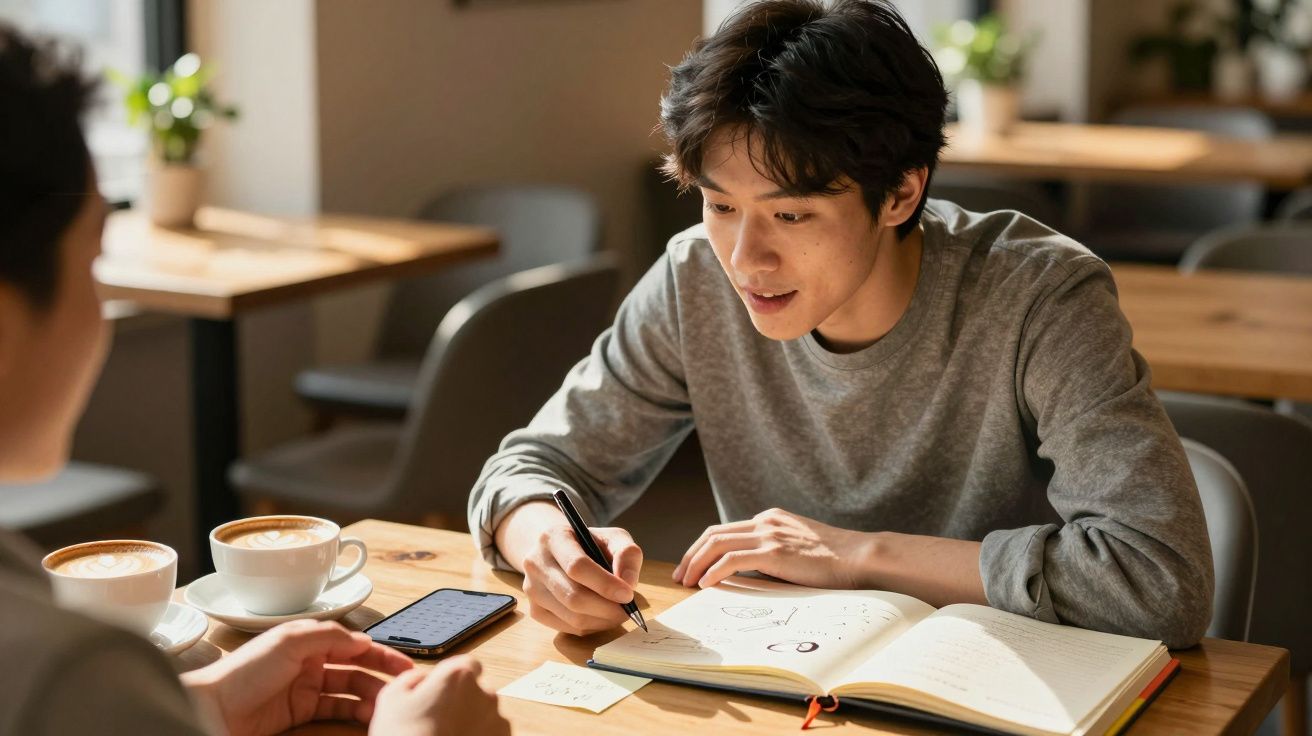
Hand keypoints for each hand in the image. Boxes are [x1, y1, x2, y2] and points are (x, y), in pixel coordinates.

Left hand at [180, 620, 413, 734]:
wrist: (211, 710)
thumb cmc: (243, 672)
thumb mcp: (289, 642)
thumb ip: (329, 636)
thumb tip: (363, 639)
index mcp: (308, 639)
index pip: (353, 643)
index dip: (379, 653)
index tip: (404, 664)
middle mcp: (310, 661)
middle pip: (356, 667)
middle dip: (382, 675)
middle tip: (406, 686)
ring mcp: (306, 688)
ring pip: (349, 691)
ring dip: (370, 697)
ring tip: (386, 707)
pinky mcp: (300, 713)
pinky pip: (336, 711)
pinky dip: (353, 713)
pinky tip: (367, 717)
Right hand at [369, 654, 508, 735]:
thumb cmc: (406, 735)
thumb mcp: (392, 698)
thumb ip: (412, 678)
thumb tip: (422, 678)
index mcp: (458, 676)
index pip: (467, 664)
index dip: (453, 678)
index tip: (442, 690)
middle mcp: (484, 692)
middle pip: (475, 689)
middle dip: (461, 700)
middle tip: (439, 719)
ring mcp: (496, 718)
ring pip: (484, 712)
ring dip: (471, 720)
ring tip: (448, 735)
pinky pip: (492, 732)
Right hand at [506, 504, 643, 635]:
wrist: (558, 552)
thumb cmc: (589, 545)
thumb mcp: (612, 537)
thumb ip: (627, 554)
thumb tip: (629, 583)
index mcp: (553, 537)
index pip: (577, 566)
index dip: (605, 584)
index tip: (628, 594)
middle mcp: (536, 563)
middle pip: (573, 596)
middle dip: (607, 608)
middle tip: (628, 610)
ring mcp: (531, 589)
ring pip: (571, 616)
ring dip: (602, 620)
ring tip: (618, 613)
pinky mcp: (535, 610)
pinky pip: (567, 628)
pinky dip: (590, 627)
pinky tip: (601, 616)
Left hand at [672, 508, 872, 589]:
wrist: (860, 557)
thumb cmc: (835, 562)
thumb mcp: (797, 551)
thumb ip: (772, 556)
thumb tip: (748, 576)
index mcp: (770, 519)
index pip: (725, 531)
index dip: (703, 549)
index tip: (692, 568)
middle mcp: (766, 522)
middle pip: (713, 534)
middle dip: (691, 555)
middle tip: (681, 576)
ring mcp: (769, 534)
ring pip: (717, 544)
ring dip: (696, 564)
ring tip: (687, 582)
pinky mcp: (774, 551)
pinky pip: (731, 560)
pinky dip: (713, 571)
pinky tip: (706, 585)